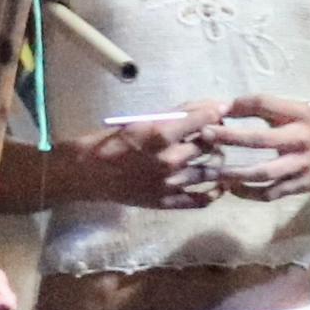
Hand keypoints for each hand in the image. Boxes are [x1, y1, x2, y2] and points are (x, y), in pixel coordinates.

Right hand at [57, 108, 223, 209]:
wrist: (88, 174)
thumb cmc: (112, 141)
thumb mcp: (141, 120)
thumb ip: (174, 114)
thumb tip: (207, 106)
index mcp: (160, 135)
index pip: (203, 120)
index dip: (216, 112)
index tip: (222, 110)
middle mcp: (169, 160)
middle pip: (209, 146)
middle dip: (216, 136)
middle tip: (215, 132)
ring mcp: (169, 184)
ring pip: (210, 171)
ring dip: (216, 161)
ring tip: (215, 156)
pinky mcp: (166, 203)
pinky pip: (200, 200)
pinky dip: (213, 192)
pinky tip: (217, 185)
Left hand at [213, 93, 309, 200]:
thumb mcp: (302, 112)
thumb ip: (272, 111)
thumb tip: (229, 107)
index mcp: (301, 115)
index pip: (266, 104)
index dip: (241, 105)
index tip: (220, 107)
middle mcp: (301, 139)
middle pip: (261, 140)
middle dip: (230, 138)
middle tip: (204, 134)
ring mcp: (301, 165)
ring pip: (263, 172)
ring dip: (235, 173)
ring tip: (213, 170)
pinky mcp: (300, 186)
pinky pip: (270, 193)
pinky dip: (249, 193)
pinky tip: (232, 188)